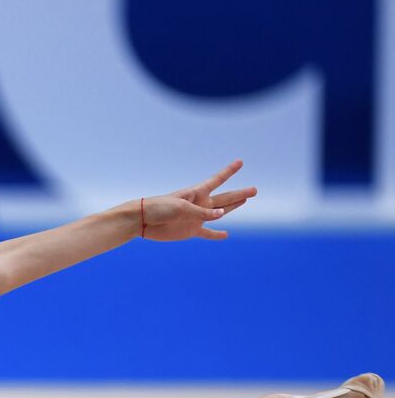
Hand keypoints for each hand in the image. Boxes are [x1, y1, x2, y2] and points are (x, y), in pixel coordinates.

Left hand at [140, 159, 256, 241]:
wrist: (142, 221)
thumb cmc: (159, 208)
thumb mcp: (181, 208)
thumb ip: (202, 212)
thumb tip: (222, 215)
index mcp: (196, 193)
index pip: (217, 180)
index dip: (229, 171)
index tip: (240, 161)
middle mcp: (199, 204)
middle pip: (225, 198)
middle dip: (240, 194)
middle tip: (255, 190)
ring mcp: (196, 218)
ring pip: (220, 213)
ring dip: (232, 207)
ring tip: (245, 201)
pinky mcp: (190, 231)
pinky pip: (207, 233)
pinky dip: (216, 235)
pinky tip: (226, 235)